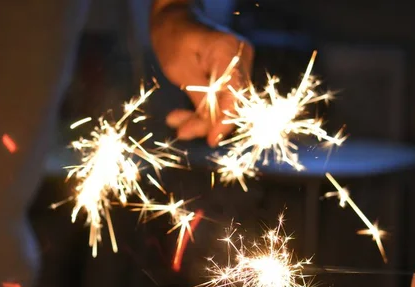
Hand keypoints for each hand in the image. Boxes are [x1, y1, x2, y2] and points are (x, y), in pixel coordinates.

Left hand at [151, 7, 252, 146]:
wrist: (174, 19)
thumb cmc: (173, 38)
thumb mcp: (180, 71)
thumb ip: (201, 100)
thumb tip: (212, 131)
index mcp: (229, 51)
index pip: (236, 94)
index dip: (225, 121)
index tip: (212, 140)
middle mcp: (242, 58)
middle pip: (233, 102)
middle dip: (207, 122)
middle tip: (182, 131)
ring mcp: (240, 65)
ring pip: (227, 104)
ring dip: (202, 117)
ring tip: (176, 122)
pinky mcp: (233, 73)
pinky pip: (223, 98)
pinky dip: (204, 109)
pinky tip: (184, 115)